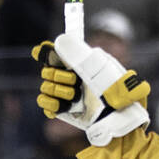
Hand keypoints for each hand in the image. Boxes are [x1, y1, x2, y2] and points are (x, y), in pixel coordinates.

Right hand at [33, 35, 150, 145]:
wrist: (118, 118)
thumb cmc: (115, 90)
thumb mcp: (99, 67)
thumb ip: (78, 54)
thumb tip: (58, 40)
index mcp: (80, 62)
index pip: (56, 52)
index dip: (46, 51)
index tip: (41, 50)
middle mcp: (70, 76)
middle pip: (46, 70)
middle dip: (58, 75)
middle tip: (74, 81)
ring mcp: (65, 93)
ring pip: (45, 86)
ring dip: (59, 91)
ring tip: (75, 97)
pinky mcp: (61, 109)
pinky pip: (44, 102)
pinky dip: (51, 104)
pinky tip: (63, 106)